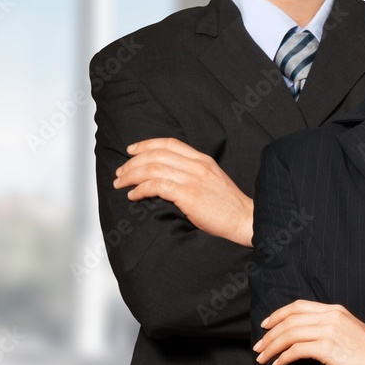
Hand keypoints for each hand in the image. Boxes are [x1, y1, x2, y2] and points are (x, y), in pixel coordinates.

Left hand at [114, 137, 253, 246]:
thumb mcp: (212, 180)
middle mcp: (197, 165)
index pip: (169, 143)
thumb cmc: (227, 206)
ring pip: (153, 168)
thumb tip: (166, 175)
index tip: (131, 150)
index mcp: (202, 160)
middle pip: (156, 154)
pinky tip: (133, 196)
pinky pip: (157, 186)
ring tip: (121, 184)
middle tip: (120, 173)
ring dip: (131, 176)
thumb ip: (193, 173)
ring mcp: (193, 179)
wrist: (244, 220)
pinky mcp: (189, 195)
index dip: (146, 144)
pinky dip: (141, 189)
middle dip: (133, 162)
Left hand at [254, 299, 364, 364]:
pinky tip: (277, 364)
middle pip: (289, 320)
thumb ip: (330, 326)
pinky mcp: (329, 349)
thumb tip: (308, 335)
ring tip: (262, 357)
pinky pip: (297, 350)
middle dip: (269, 334)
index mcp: (334, 309)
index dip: (278, 314)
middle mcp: (329, 316)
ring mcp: (329, 331)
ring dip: (271, 346)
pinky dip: (283, 356)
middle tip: (258, 346)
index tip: (266, 325)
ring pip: (289, 334)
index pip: (297, 306)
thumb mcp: (349, 329)